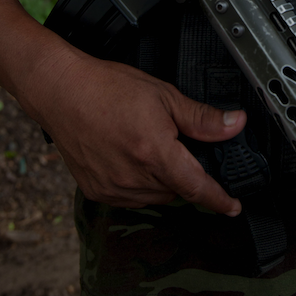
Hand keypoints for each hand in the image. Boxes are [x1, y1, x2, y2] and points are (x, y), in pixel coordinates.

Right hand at [25, 48, 246, 214]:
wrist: (59, 90)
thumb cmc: (105, 87)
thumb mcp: (162, 95)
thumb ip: (201, 118)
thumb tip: (235, 124)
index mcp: (154, 153)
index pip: (198, 188)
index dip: (219, 200)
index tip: (232, 207)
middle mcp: (133, 177)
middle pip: (176, 191)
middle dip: (181, 173)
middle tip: (169, 145)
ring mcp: (113, 187)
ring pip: (154, 196)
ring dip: (159, 180)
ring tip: (143, 146)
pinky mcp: (96, 191)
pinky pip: (130, 198)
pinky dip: (136, 184)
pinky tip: (126, 157)